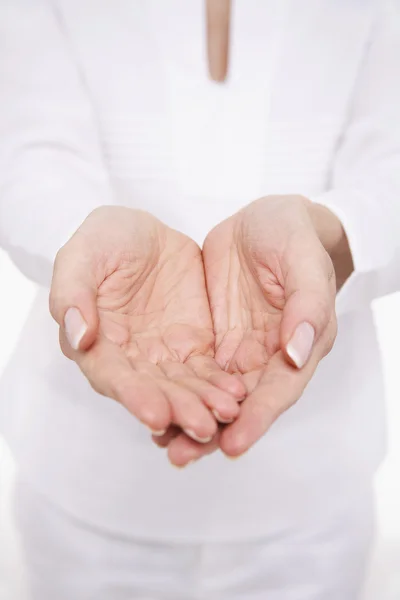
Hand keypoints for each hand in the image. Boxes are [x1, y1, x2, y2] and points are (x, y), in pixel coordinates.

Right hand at [49, 207, 244, 442]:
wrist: (146, 231)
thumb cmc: (106, 240)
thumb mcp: (83, 253)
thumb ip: (73, 292)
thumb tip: (78, 336)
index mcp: (95, 342)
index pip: (111, 376)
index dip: (133, 396)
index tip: (156, 415)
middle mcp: (128, 359)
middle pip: (152, 391)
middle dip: (177, 410)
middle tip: (202, 427)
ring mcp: (161, 355)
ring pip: (182, 388)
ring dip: (203, 405)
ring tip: (227, 414)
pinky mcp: (192, 347)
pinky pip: (207, 371)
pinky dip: (221, 385)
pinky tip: (238, 395)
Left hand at [164, 196, 339, 464]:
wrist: (264, 220)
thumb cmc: (292, 234)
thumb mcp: (303, 261)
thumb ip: (306, 306)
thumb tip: (299, 354)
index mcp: (301, 341)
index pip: (279, 390)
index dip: (257, 419)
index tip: (231, 444)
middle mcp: (270, 355)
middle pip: (244, 404)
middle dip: (214, 432)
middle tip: (181, 455)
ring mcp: (241, 349)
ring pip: (216, 394)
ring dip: (191, 419)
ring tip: (162, 443)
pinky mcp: (216, 339)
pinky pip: (196, 372)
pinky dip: (180, 392)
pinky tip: (157, 407)